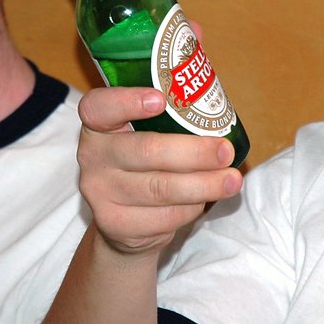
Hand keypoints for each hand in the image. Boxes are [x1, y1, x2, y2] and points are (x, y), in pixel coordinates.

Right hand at [76, 86, 241, 256]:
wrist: (123, 223)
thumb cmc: (144, 167)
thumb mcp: (144, 137)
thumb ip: (168, 123)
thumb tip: (219, 116)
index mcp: (97, 125)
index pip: (99, 107)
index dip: (127, 101)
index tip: (161, 100)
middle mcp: (92, 156)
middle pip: (146, 151)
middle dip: (194, 152)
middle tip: (225, 152)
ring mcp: (99, 192)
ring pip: (161, 188)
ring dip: (204, 184)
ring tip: (231, 180)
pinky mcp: (114, 224)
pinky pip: (165, 215)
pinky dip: (192, 208)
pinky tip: (204, 200)